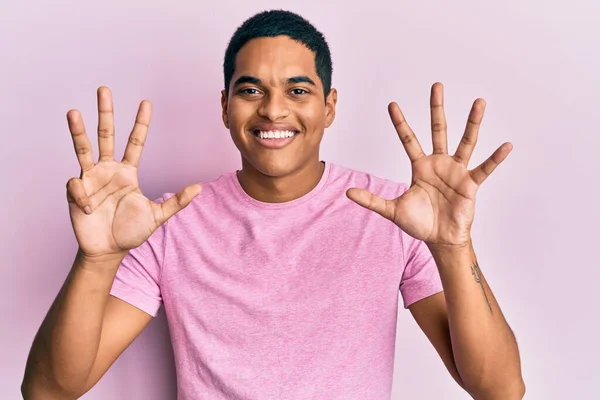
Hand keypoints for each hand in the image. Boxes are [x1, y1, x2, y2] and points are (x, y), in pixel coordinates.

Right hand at [66, 87, 200, 259]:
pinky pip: (76, 184)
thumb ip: (177, 202)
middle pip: (107, 135)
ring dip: (78, 131)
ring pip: (83, 148)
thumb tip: (199, 188)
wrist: (108, 250)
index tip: (146, 103)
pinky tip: (89, 209)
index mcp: (128, 172)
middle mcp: (109, 169)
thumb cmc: (131, 232)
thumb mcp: (157, 216)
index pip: (136, 142)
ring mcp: (91, 178)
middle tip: (104, 89)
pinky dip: (83, 195)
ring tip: (73, 112)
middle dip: (106, 113)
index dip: (140, 124)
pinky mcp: (76, 190)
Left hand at [347, 82, 511, 247]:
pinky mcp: (470, 184)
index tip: (392, 104)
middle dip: (436, 108)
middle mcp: (439, 163)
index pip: (408, 139)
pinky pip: (484, 168)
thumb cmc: (420, 223)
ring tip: (479, 102)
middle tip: (436, 85)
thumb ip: (372, 200)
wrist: (441, 239)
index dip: (400, 123)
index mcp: (420, 166)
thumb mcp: (392, 210)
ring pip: (466, 141)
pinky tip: (506, 146)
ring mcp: (456, 171)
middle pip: (438, 129)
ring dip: (472, 123)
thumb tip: (348, 192)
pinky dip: (495, 158)